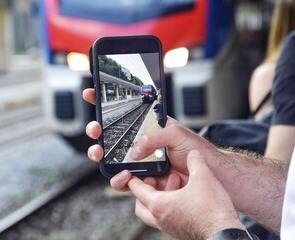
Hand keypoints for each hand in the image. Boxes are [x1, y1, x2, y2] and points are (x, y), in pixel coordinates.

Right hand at [83, 88, 217, 189]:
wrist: (207, 174)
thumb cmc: (195, 150)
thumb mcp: (176, 133)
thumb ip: (154, 137)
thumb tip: (135, 151)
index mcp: (147, 128)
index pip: (123, 112)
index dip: (106, 104)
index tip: (91, 94)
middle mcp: (140, 144)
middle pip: (110, 135)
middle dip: (96, 130)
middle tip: (95, 128)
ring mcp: (139, 162)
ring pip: (111, 158)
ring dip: (100, 154)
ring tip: (100, 152)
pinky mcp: (142, 180)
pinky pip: (124, 180)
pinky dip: (119, 179)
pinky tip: (124, 175)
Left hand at [127, 150, 245, 238]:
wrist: (225, 235)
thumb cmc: (212, 211)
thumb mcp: (203, 178)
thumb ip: (195, 161)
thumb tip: (194, 154)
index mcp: (159, 205)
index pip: (137, 190)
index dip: (133, 179)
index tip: (132, 173)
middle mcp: (160, 218)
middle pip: (141, 205)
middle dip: (144, 191)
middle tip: (154, 180)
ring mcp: (169, 227)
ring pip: (153, 213)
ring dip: (158, 198)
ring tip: (175, 185)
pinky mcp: (179, 231)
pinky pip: (166, 218)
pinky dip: (169, 206)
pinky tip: (185, 197)